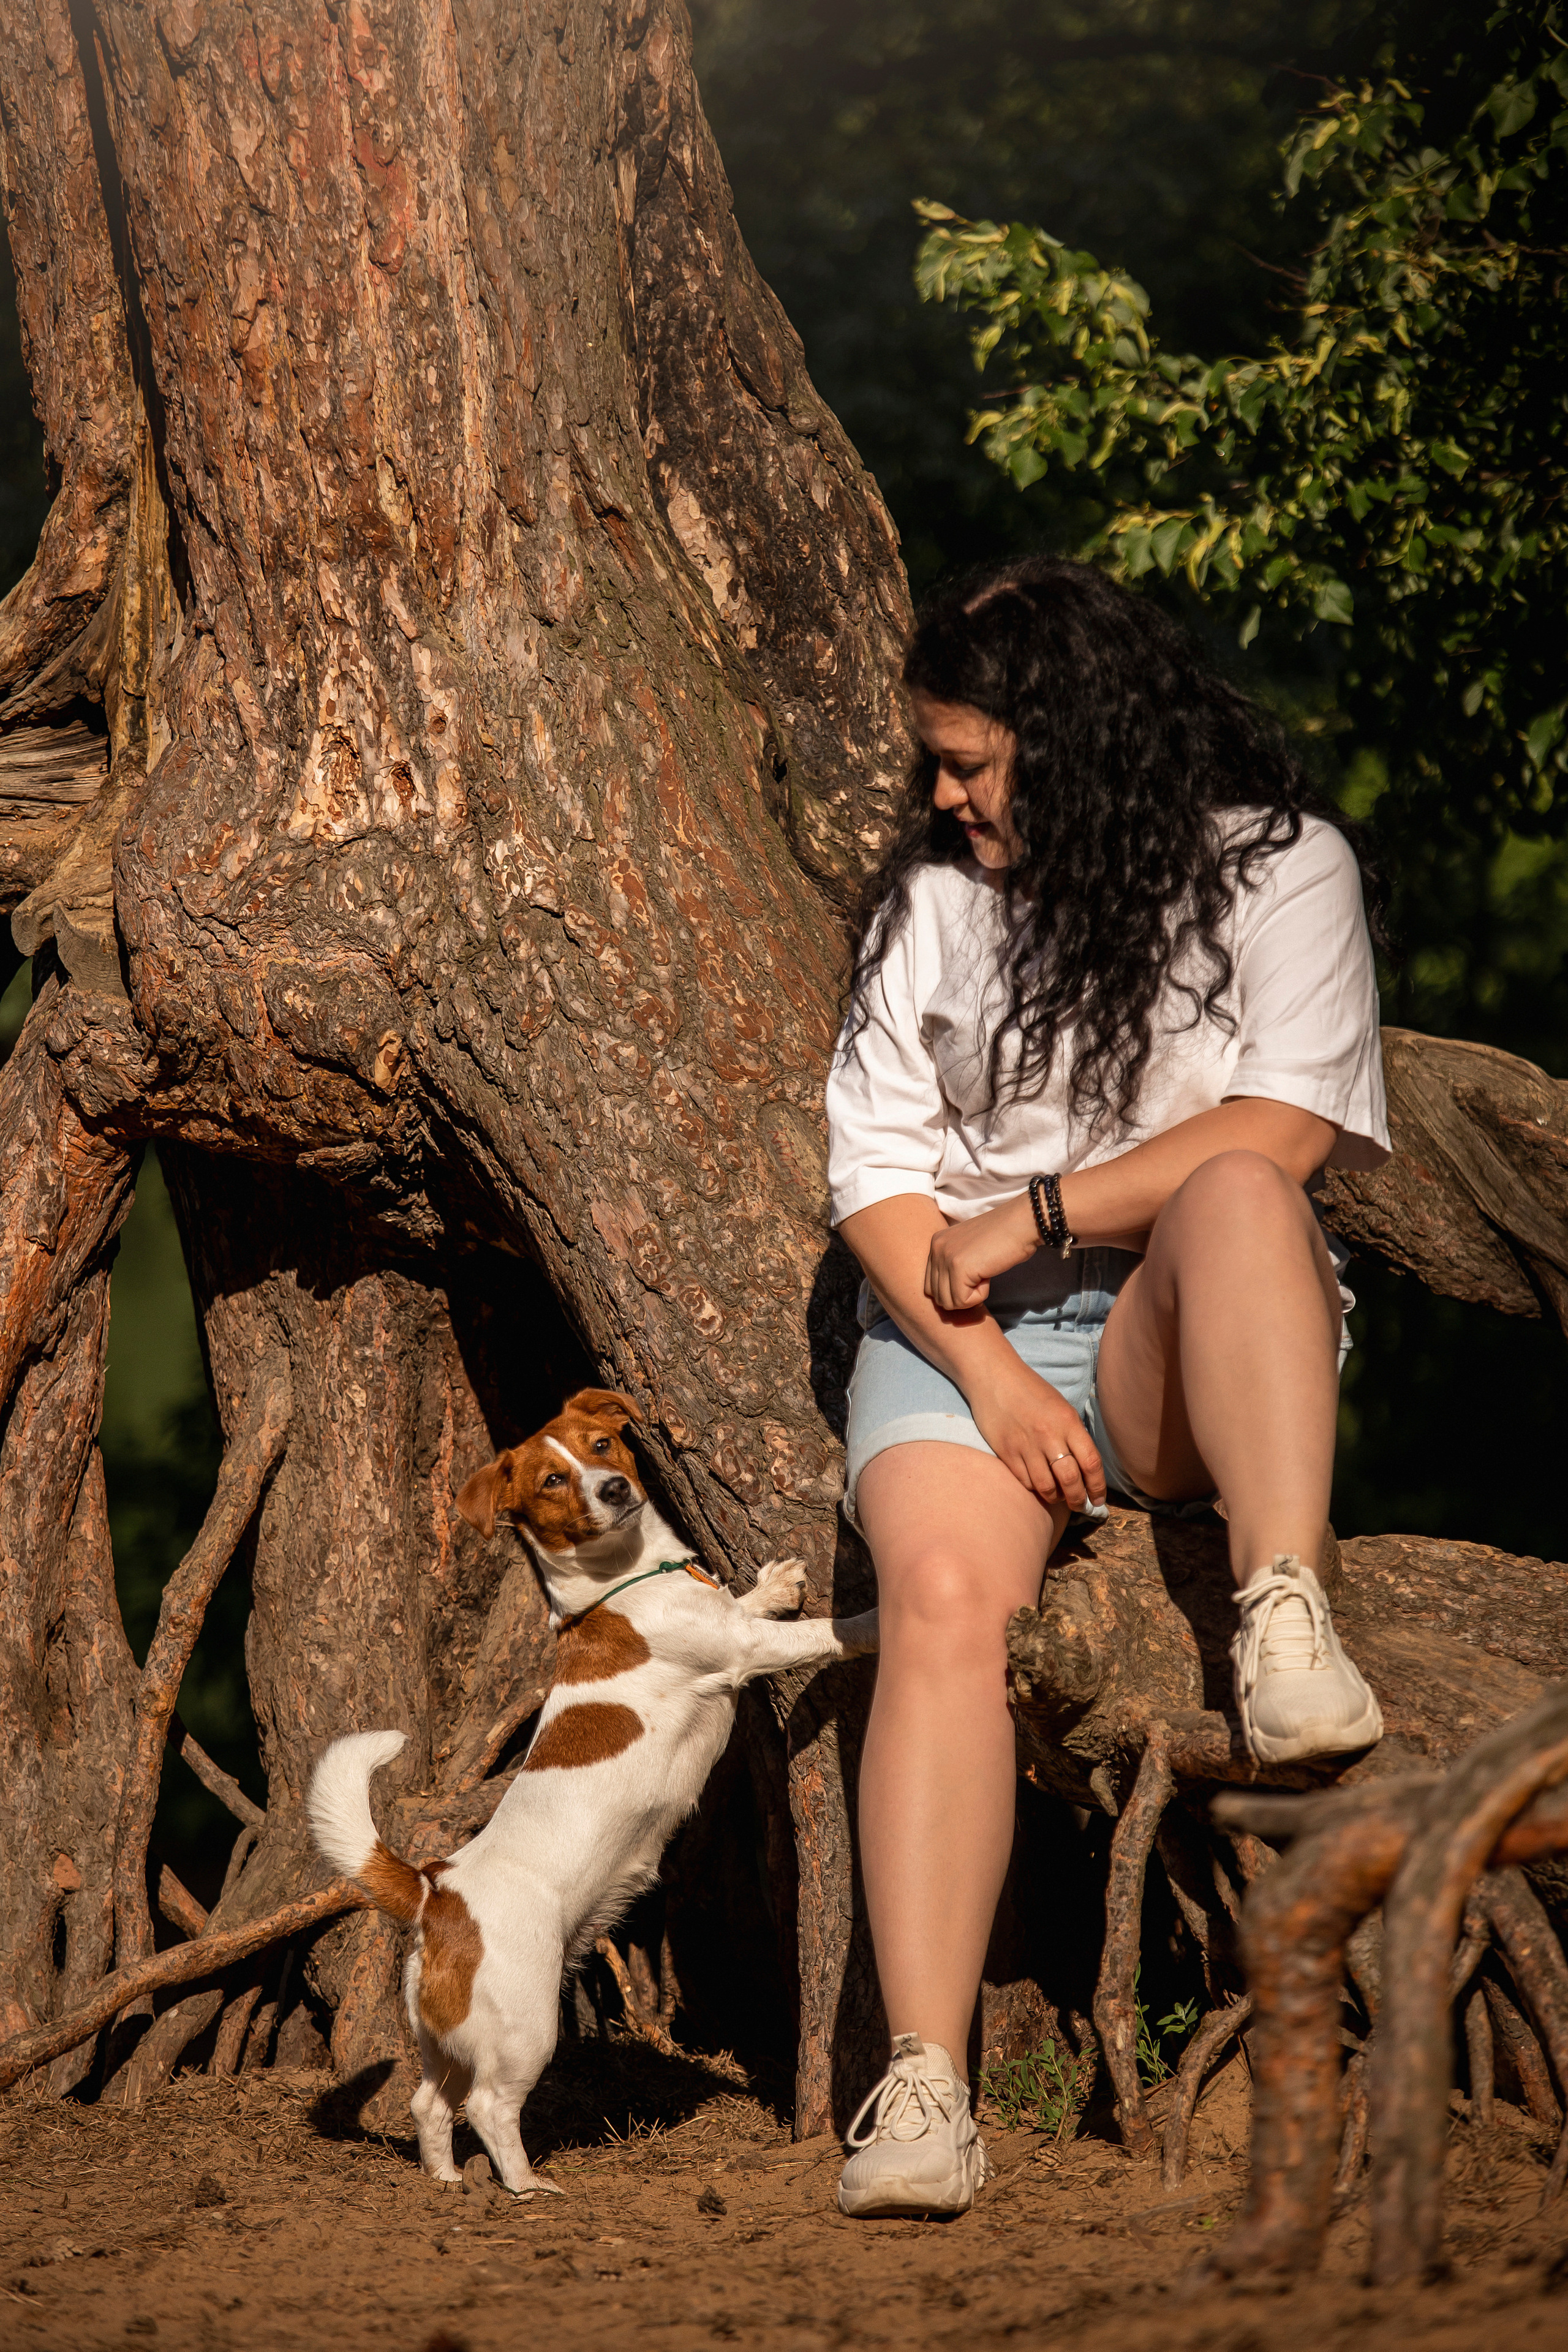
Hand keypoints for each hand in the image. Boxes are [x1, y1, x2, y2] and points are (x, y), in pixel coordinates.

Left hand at [925, 1195, 1038, 1312]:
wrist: (1023, 1223)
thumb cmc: (1005, 1237)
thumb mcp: (970, 1248)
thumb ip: (954, 1265)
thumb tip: (948, 1297)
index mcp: (937, 1242)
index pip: (931, 1285)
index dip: (955, 1289)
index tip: (976, 1272)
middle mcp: (936, 1248)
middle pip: (937, 1296)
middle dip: (961, 1295)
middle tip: (981, 1275)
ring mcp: (945, 1256)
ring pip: (948, 1302)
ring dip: (970, 1296)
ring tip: (985, 1273)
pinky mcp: (958, 1267)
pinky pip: (962, 1301)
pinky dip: (979, 1295)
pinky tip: (988, 1276)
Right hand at [964, 1355, 1105, 1512]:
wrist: (994, 1377)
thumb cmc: (1032, 1391)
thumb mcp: (1062, 1407)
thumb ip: (1074, 1435)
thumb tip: (1086, 1468)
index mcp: (1068, 1422)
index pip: (1091, 1463)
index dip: (1097, 1486)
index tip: (1098, 1499)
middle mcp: (1049, 1435)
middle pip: (1070, 1480)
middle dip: (1078, 1499)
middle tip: (1079, 1505)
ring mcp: (1025, 1445)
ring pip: (1046, 1487)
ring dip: (1055, 1498)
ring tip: (1058, 1497)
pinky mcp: (1006, 1451)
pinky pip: (1025, 1481)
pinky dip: (1034, 1488)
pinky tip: (1038, 1485)